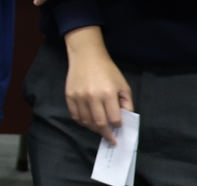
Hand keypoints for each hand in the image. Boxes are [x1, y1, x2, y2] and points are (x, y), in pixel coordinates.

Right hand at [63, 26, 132, 142]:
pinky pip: (75, 116)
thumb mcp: (123, 85)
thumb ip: (127, 103)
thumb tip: (124, 120)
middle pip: (100, 124)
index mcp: (108, 93)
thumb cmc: (107, 70)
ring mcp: (79, 96)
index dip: (118, 126)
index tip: (119, 128)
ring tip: (99, 129)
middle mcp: (92, 96)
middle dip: (107, 135)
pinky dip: (82, 122)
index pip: (114, 119)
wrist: (86, 56)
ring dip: (94, 129)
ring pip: (86, 122)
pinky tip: (88, 122)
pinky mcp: (69, 95)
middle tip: (111, 140)